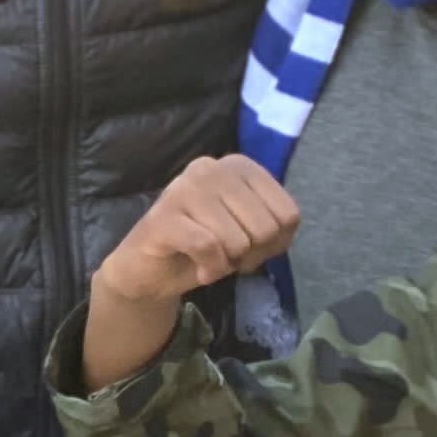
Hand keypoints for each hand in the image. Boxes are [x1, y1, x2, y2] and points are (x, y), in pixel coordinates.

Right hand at [82, 153, 297, 387]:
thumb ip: (275, 231)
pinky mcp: (162, 217)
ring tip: (210, 260)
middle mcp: (211, 168)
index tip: (249, 247)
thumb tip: (275, 235)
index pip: (288, 214)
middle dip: (250, 255)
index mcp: (238, 166)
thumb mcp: (250, 236)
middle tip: (226, 256)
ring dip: (227, 264)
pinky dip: (210, 268)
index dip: (275, 243)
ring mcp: (183, 189)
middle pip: (266, 228)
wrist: (148, 270)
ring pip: (237, 240)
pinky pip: (207, 247)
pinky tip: (201, 270)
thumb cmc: (204, 248)